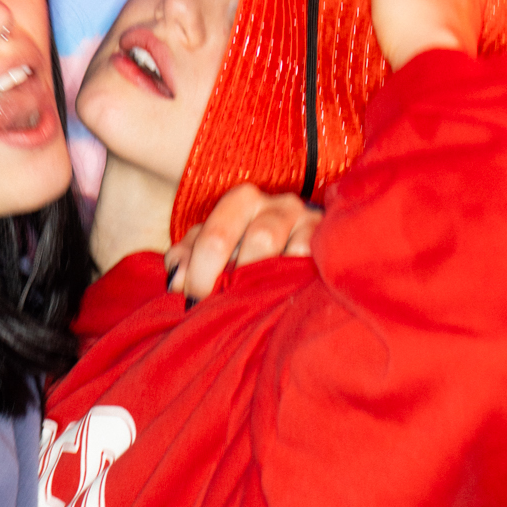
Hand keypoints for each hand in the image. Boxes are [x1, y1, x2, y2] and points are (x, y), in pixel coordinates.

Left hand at [166, 185, 319, 303]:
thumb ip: (187, 259)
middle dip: (239, 280)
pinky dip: (296, 276)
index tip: (195, 299)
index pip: (217, 237)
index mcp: (243, 200)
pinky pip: (312, 256)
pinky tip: (283, 293)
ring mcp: (308, 220)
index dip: (202, 274)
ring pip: (295, 250)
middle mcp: (278, 204)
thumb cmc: (244, 250)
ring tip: (254, 302)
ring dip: (267, 280)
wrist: (296, 248)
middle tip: (225, 306)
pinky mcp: (329, 238)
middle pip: (259, 240)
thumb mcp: (211, 249)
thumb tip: (177, 281)